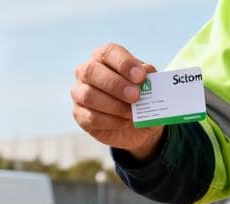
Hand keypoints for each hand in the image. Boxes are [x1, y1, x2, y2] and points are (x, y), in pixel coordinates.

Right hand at [72, 43, 163, 160]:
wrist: (137, 125)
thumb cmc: (141, 97)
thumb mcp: (150, 86)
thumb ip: (149, 78)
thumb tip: (148, 73)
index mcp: (104, 58)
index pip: (108, 52)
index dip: (124, 63)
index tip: (141, 76)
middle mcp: (87, 72)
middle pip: (92, 71)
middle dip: (115, 84)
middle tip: (136, 96)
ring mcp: (79, 93)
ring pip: (88, 95)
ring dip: (114, 105)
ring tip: (132, 113)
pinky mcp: (79, 114)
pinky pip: (90, 117)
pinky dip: (111, 121)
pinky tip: (125, 122)